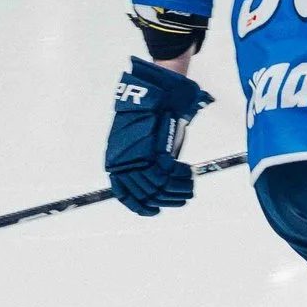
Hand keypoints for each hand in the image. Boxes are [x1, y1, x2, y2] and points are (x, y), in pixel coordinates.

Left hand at [105, 58, 213, 215]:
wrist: (155, 93)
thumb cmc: (149, 116)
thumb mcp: (139, 142)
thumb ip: (143, 161)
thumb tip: (155, 181)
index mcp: (116, 161)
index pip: (123, 193)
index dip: (139, 206)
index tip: (154, 212)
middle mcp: (123, 162)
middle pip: (146, 193)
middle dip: (167, 199)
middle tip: (183, 199)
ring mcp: (137, 157)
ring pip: (158, 186)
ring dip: (177, 190)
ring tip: (189, 189)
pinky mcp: (152, 150)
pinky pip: (168, 173)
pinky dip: (181, 177)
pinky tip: (190, 173)